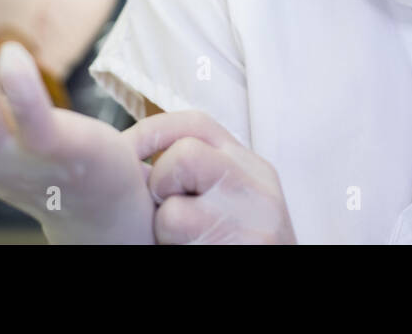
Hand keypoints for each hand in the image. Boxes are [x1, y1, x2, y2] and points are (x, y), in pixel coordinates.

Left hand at [126, 111, 297, 243]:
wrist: (283, 286)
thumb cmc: (246, 246)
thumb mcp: (238, 200)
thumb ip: (205, 175)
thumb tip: (136, 162)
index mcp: (253, 169)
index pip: (197, 125)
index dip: (153, 134)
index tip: (128, 155)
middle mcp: (258, 191)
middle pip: (182, 157)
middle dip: (159, 184)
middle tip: (165, 214)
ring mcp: (255, 230)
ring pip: (174, 214)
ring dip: (165, 231)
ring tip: (182, 244)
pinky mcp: (248, 253)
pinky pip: (181, 249)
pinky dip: (176, 252)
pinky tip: (196, 252)